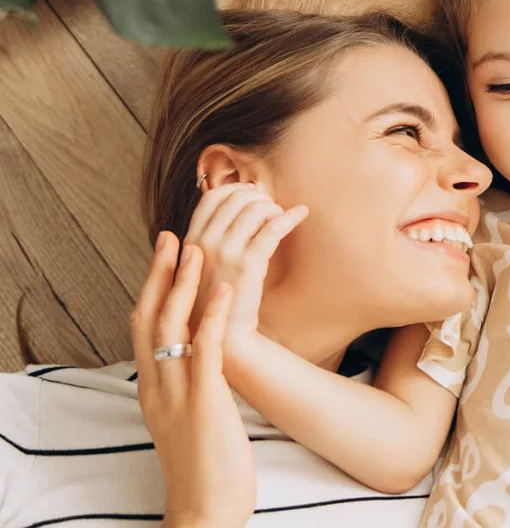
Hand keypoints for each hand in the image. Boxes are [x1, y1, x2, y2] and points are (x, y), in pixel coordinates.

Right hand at [132, 232, 255, 527]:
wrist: (207, 509)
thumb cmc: (208, 464)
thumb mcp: (190, 418)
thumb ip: (189, 387)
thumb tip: (200, 359)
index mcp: (153, 389)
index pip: (143, 329)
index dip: (151, 288)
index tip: (163, 254)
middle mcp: (157, 387)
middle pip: (148, 319)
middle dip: (158, 274)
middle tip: (171, 234)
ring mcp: (176, 395)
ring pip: (169, 329)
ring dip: (182, 285)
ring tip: (196, 247)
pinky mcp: (203, 403)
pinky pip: (205, 353)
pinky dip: (212, 318)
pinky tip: (227, 290)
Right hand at [183, 183, 307, 353]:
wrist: (224, 338)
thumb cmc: (218, 300)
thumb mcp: (202, 266)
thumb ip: (210, 238)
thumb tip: (235, 201)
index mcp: (189, 241)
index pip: (211, 197)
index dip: (236, 190)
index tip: (253, 194)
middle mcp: (203, 243)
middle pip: (236, 199)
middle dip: (258, 197)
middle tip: (271, 207)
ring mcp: (224, 253)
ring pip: (255, 209)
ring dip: (273, 207)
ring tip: (282, 216)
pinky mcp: (248, 265)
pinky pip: (272, 228)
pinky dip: (290, 217)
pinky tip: (301, 214)